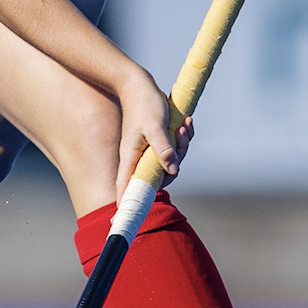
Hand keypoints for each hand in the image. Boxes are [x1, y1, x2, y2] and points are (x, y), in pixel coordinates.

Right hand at [115, 68, 193, 201]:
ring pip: (169, 164)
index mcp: (131, 158)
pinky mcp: (156, 143)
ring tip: (184, 126)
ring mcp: (146, 152)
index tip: (122, 223)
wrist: (139, 83)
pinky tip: (186, 123)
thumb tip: (172, 170)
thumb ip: (163, 148)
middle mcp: (137, 158)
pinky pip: (173, 150)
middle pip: (158, 179)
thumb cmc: (144, 103)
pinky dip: (182, 139)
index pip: (126, 189)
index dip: (127, 206)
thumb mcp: (155, 125)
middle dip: (175, 164)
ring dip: (182, 147)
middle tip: (180, 138)